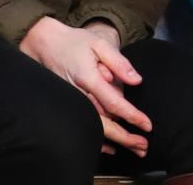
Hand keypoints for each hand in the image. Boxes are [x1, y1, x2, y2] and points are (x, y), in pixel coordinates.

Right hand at [20, 16, 149, 156]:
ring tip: (135, 149)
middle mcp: (78, 95)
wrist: (45, 44)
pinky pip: (83, 126)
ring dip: (115, 141)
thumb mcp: (99, 44)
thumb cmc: (75, 42)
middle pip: (104, 124)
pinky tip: (110, 147)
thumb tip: (136, 81)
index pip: (114, 103)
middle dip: (125, 138)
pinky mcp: (67, 106)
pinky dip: (97, 140)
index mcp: (88, 79)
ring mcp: (71, 103)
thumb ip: (119, 62)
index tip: (147, 125)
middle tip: (144, 146)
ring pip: (94, 129)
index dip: (132, 116)